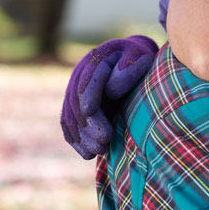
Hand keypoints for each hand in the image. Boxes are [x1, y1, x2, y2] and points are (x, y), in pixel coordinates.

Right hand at [60, 35, 157, 158]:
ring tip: (99, 151)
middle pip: (76, 104)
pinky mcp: (75, 104)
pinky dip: (76, 140)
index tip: (94, 116)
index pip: (86, 84)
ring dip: (82, 137)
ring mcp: (75, 90)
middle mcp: (80, 76)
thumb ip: (128, 68)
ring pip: (70, 117)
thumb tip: (109, 90)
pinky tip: (87, 153)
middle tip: (105, 141)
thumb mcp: (140, 56)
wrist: (132, 57)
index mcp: (95, 61)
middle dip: (88, 125)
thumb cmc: (140, 57)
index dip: (89, 102)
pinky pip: (69, 124)